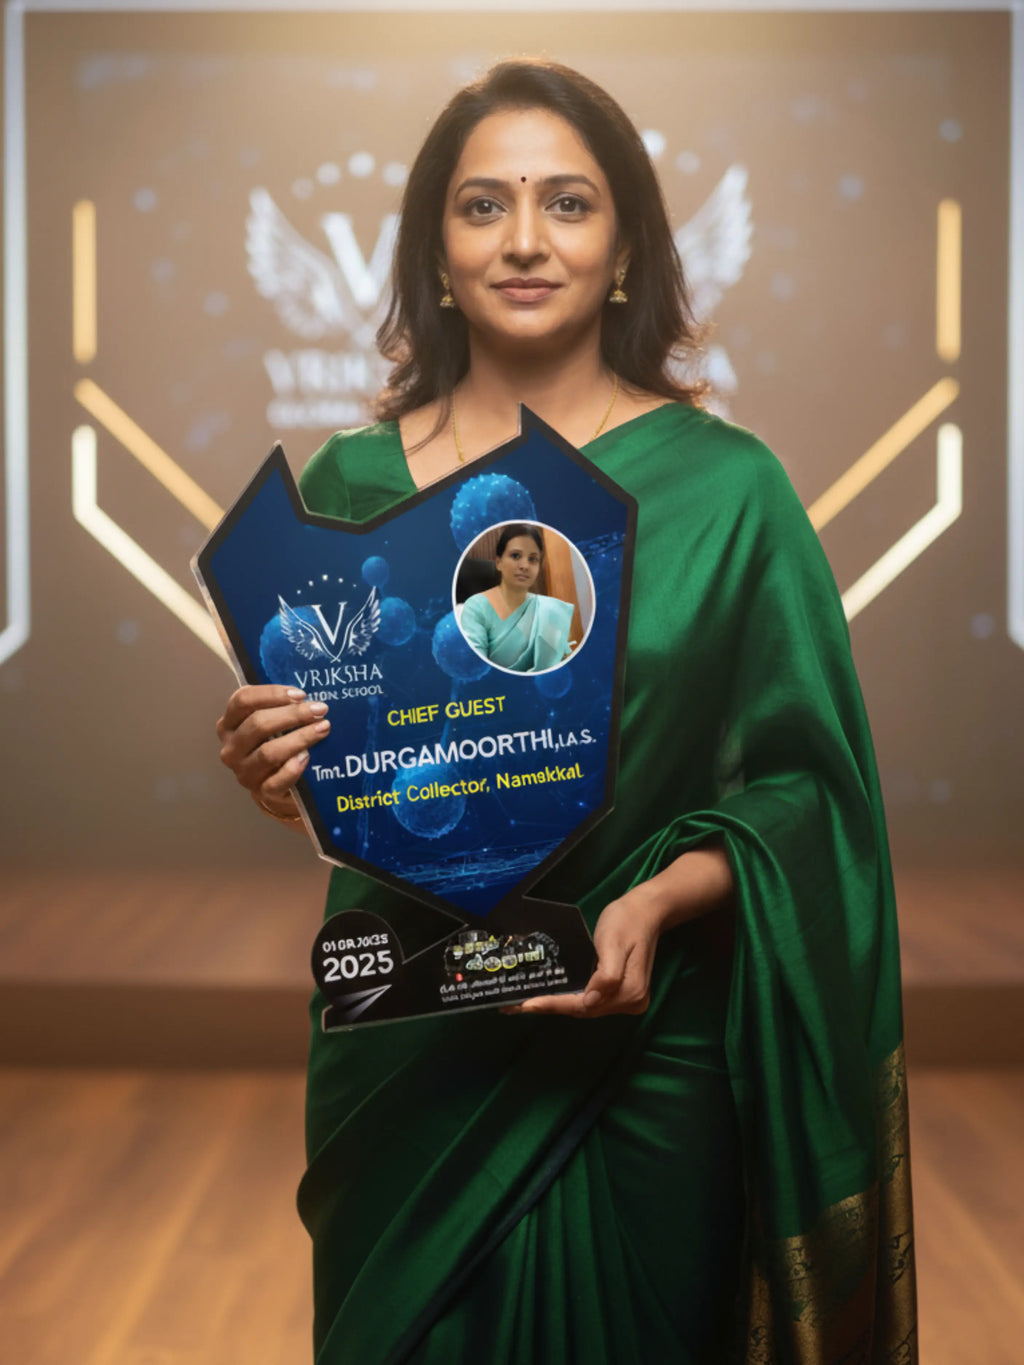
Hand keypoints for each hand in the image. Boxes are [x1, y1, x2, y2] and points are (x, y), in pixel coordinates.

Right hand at [216, 684, 330, 819]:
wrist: (280, 787)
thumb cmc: (276, 745)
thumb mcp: (272, 724)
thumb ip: (280, 707)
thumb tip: (307, 696)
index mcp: (229, 724)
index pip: (242, 701)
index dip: (271, 694)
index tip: (300, 694)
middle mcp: (231, 749)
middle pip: (257, 724)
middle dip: (293, 714)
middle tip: (320, 709)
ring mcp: (244, 773)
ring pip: (268, 752)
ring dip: (299, 737)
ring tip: (323, 728)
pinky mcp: (261, 793)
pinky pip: (277, 780)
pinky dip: (293, 767)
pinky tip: (307, 756)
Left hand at [502, 885, 664, 1018]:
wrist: (646, 911)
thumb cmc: (626, 921)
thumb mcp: (613, 943)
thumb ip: (606, 975)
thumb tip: (590, 1001)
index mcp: (629, 992)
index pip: (584, 1005)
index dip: (554, 1005)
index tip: (526, 1005)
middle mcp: (630, 1002)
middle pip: (583, 1010)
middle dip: (550, 1006)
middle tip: (515, 1005)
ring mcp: (627, 1000)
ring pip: (585, 1007)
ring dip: (558, 1004)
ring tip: (526, 1002)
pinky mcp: (621, 993)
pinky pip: (590, 999)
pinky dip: (570, 998)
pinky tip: (551, 994)